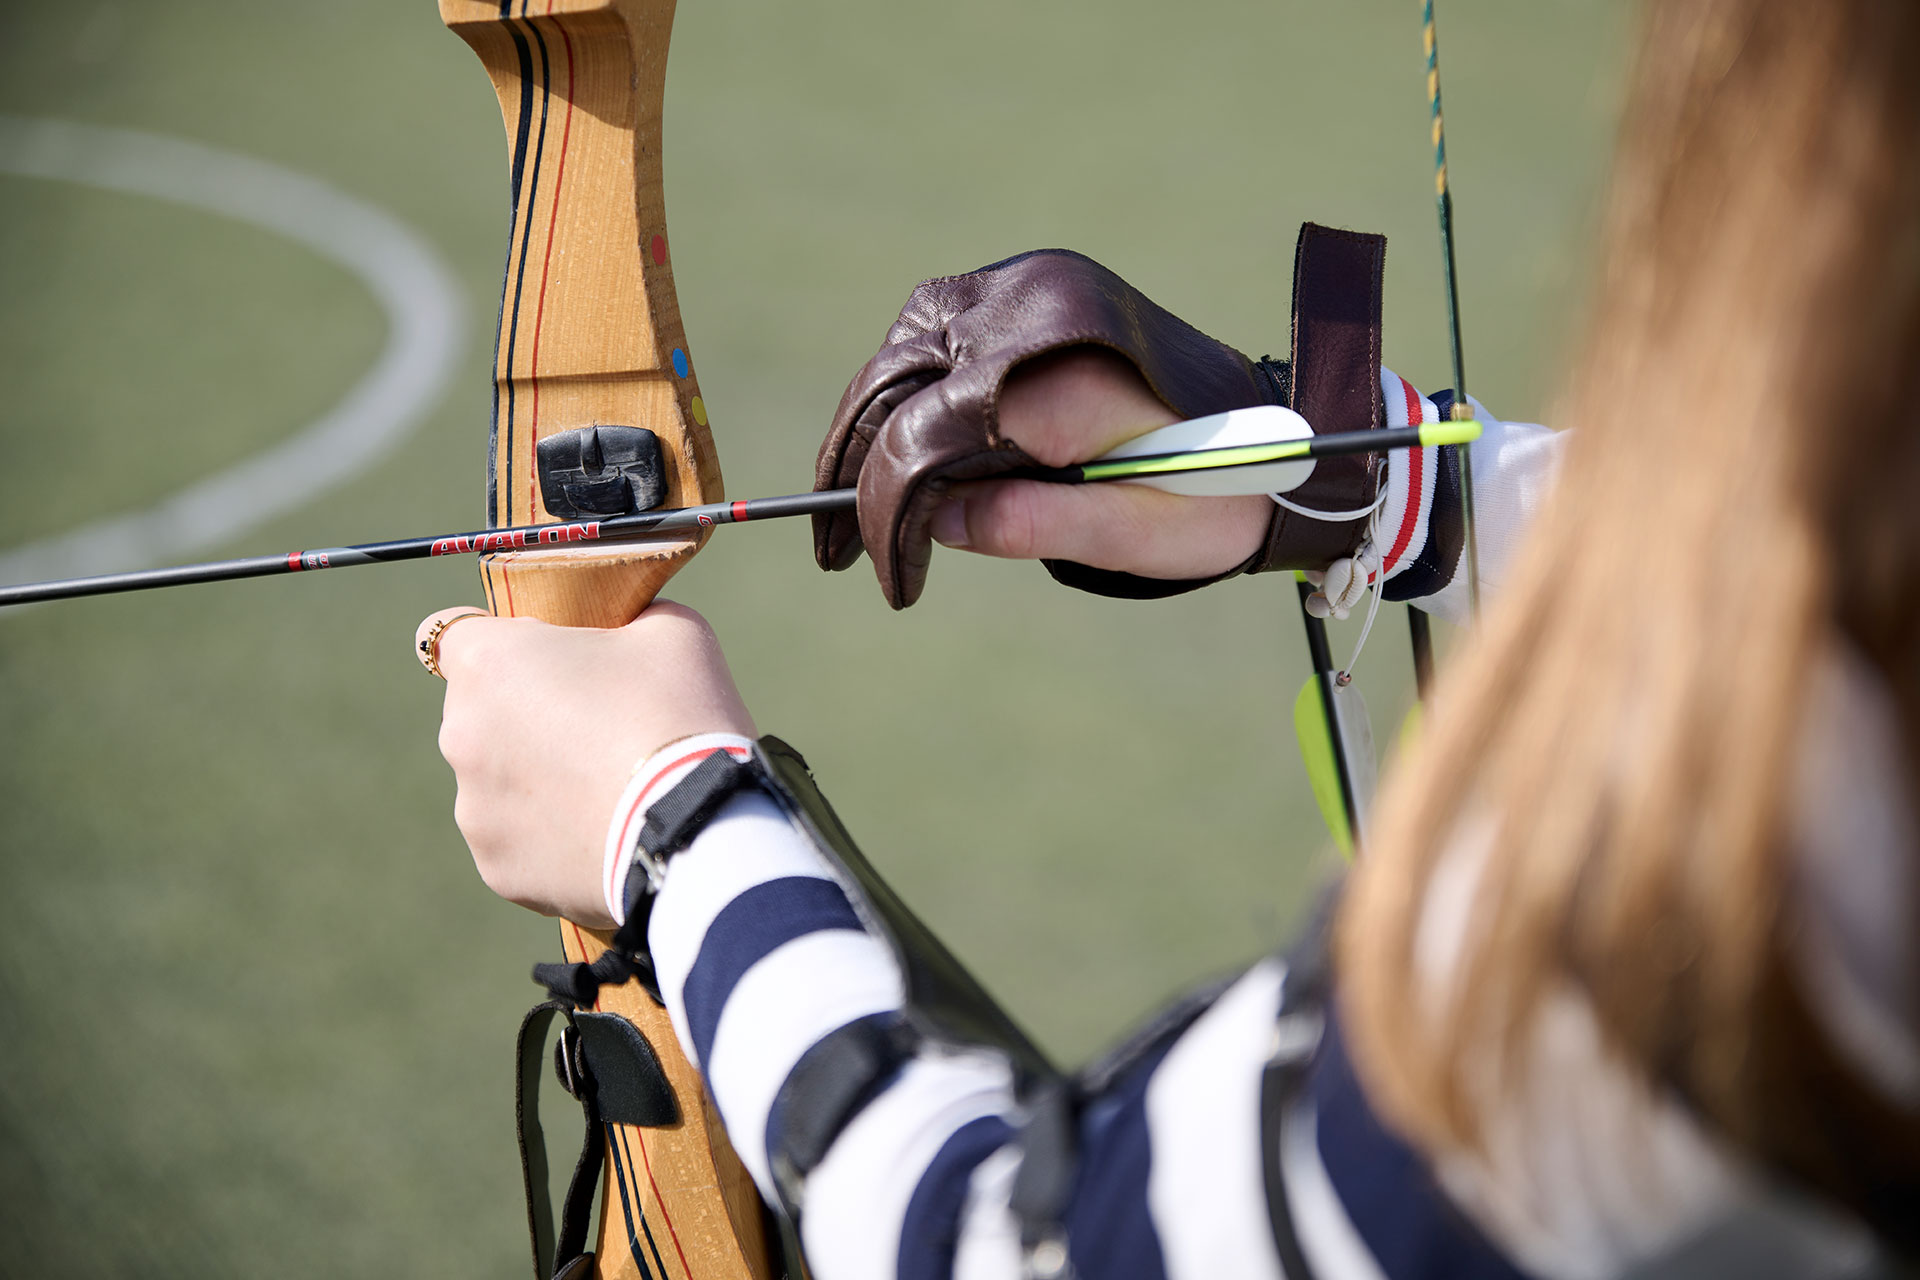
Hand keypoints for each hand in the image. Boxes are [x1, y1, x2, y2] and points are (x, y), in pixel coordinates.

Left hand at [417, 601, 753, 926]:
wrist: (698, 828)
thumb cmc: (679, 713)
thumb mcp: (670, 630)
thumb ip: (628, 617)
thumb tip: (628, 628)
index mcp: (490, 664)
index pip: (448, 634)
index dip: (495, 641)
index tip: (535, 657)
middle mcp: (461, 735)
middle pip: (479, 713)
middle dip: (525, 714)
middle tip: (596, 726)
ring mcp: (474, 809)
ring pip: (497, 782)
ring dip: (536, 779)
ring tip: (607, 790)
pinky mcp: (498, 869)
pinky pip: (518, 841)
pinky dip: (551, 837)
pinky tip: (603, 832)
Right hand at [813, 249, 1287, 607]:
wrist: (1280, 434)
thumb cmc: (1214, 496)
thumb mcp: (1134, 534)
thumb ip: (1035, 525)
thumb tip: (935, 522)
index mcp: (1067, 375)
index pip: (930, 436)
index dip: (888, 511)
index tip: (887, 578)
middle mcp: (1038, 310)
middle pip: (899, 381)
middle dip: (858, 465)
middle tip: (833, 547)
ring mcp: (1031, 288)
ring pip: (904, 349)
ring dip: (871, 422)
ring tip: (854, 503)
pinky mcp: (1030, 290)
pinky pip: (936, 333)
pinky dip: (906, 389)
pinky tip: (897, 447)